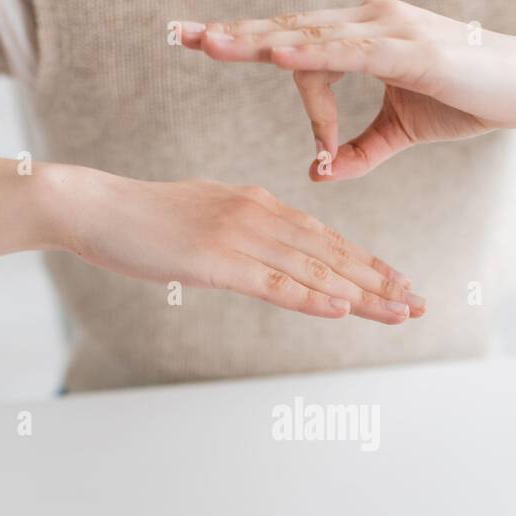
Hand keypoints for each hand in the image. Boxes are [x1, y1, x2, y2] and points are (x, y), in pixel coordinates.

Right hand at [45, 168, 424, 321]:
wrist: (94, 208)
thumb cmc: (142, 220)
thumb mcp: (203, 222)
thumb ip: (239, 239)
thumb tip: (264, 260)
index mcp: (258, 205)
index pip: (325, 240)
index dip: (366, 265)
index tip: (400, 284)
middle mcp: (258, 214)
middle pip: (331, 255)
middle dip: (379, 282)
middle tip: (420, 303)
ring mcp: (239, 236)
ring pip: (314, 270)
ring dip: (360, 294)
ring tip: (399, 311)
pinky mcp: (216, 259)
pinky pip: (273, 282)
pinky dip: (311, 297)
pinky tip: (342, 308)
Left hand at [181, 0, 515, 179]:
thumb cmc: (470, 98)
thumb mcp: (401, 131)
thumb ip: (357, 150)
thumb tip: (317, 172)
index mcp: (362, 37)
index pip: (293, 42)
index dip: (252, 52)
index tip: (203, 54)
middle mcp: (368, 22)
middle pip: (287, 26)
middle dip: (233, 33)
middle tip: (180, 33)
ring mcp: (388, 30)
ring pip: (310, 33)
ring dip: (258, 39)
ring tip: (210, 43)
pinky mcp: (410, 49)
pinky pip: (350, 50)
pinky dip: (312, 51)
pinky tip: (276, 51)